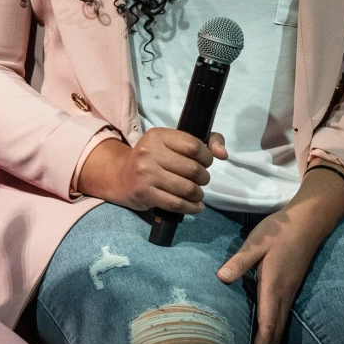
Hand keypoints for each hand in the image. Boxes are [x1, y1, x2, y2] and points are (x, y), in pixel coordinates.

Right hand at [76, 129, 227, 213]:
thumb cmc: (154, 158)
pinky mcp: (144, 193)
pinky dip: (192, 208)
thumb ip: (205, 142)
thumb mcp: (173, 143)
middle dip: (203, 178)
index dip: (207, 157)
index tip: (205, 162)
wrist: (121, 177)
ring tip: (197, 193)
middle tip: (200, 180)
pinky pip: (177, 204)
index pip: (194, 146)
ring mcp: (145, 174)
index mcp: (158, 135)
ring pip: (187, 188)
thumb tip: (222, 154)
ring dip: (198, 194)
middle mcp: (149, 152)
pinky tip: (196, 206)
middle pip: (193, 169)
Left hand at [217, 166, 343, 343]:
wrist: (310, 222)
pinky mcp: (287, 293)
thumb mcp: (257, 242)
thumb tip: (221, 277)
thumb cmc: (281, 230)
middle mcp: (282, 299)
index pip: (266, 328)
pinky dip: (269, 342)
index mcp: (273, 289)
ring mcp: (287, 298)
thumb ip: (240, 260)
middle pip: (272, 339)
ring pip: (276, 334)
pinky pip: (278, 324)